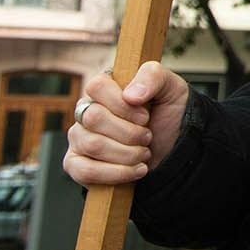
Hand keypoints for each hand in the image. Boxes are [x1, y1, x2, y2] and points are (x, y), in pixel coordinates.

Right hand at [62, 62, 189, 185]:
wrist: (173, 148)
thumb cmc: (167, 114)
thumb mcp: (172, 88)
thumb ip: (153, 77)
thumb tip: (130, 95)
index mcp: (105, 87)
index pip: (97, 87)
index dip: (123, 105)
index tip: (145, 117)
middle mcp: (86, 110)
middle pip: (94, 118)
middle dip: (130, 133)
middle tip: (147, 137)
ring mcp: (78, 137)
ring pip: (93, 145)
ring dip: (128, 153)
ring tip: (144, 153)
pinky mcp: (76, 164)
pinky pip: (85, 171)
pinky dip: (117, 173)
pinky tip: (136, 170)